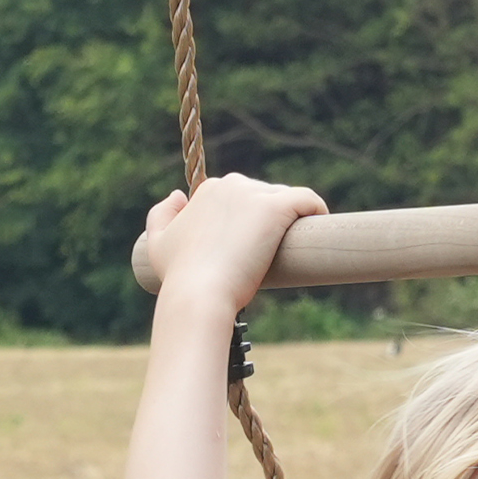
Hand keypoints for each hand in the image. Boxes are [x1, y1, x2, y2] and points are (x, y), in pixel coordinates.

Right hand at [141, 174, 326, 317]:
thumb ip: (161, 215)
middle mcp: (231, 185)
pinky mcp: (275, 209)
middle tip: (280, 251)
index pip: (241, 195)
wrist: (199, 292)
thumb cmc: (178, 276)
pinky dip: (317, 208)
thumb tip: (178, 195)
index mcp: (208, 190)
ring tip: (301, 245)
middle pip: (266, 195)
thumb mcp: (156, 244)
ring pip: (287, 198)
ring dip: (294, 218)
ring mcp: (253, 195)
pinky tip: (321, 224)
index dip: (254, 220)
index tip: (261, 243)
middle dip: (273, 219)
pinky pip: (307, 199)